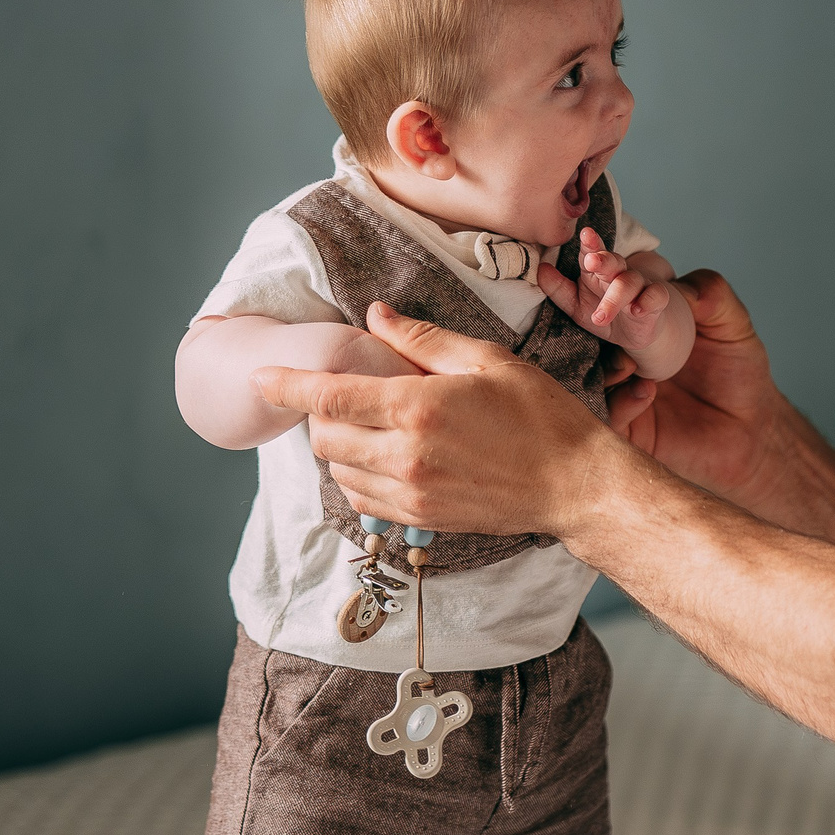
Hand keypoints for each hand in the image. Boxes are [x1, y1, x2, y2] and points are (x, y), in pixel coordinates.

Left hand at [249, 302, 634, 539]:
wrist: (574, 485)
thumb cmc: (541, 416)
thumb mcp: (487, 361)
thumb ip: (423, 340)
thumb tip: (376, 316)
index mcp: (417, 408)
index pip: (328, 396)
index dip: (287, 385)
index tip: (260, 377)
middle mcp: (405, 456)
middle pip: (324, 435)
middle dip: (320, 411)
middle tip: (347, 391)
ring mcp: (411, 493)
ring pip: (338, 470)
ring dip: (338, 444)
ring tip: (369, 424)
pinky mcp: (421, 518)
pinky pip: (362, 500)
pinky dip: (357, 475)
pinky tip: (382, 456)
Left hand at [537, 229, 673, 350]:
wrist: (638, 331)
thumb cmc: (604, 312)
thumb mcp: (576, 306)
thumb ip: (559, 289)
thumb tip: (540, 270)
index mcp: (598, 270)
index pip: (593, 252)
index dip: (590, 243)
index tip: (585, 234)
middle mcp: (619, 272)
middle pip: (613, 261)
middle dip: (603, 259)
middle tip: (591, 261)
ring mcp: (640, 285)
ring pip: (630, 282)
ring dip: (615, 298)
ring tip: (600, 315)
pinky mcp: (656, 300)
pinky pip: (656, 296)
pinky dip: (648, 302)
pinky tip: (638, 310)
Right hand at [596, 270, 783, 504]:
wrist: (752, 427)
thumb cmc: (739, 369)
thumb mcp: (732, 322)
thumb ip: (710, 293)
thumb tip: (676, 289)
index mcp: (641, 319)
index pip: (614, 290)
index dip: (602, 269)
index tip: (594, 254)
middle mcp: (623, 349)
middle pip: (591, 326)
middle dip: (591, 312)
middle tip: (602, 313)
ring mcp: (620, 387)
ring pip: (588, 372)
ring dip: (607, 365)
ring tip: (627, 365)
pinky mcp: (627, 426)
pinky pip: (608, 414)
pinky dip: (623, 401)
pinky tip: (647, 391)